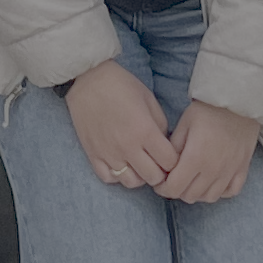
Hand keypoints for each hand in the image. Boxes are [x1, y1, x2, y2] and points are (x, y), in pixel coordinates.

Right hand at [63, 60, 176, 188]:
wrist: (88, 80)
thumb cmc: (121, 85)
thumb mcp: (149, 100)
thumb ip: (161, 125)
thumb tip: (165, 145)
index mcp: (145, 131)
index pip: (170, 162)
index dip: (174, 161)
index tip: (171, 155)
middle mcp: (128, 147)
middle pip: (153, 177)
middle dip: (161, 172)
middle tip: (158, 163)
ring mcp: (109, 153)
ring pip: (132, 182)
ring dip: (140, 176)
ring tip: (140, 164)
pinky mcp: (93, 155)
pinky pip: (109, 178)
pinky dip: (118, 176)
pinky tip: (122, 164)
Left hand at [157, 100, 262, 204]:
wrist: (237, 100)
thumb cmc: (208, 109)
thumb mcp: (183, 124)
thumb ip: (173, 148)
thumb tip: (166, 167)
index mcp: (195, 158)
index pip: (174, 188)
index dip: (162, 189)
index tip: (160, 183)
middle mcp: (213, 170)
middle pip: (190, 196)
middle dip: (178, 191)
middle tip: (174, 180)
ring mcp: (230, 171)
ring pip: (209, 197)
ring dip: (197, 193)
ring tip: (192, 182)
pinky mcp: (242, 168)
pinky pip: (231, 192)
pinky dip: (220, 192)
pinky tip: (212, 182)